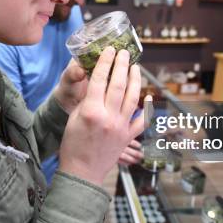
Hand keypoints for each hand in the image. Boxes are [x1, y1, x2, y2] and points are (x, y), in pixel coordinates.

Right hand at [58, 47, 147, 185]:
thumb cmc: (73, 145)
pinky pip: (142, 120)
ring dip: (135, 80)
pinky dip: (147, 107)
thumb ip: (87, 100)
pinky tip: (149, 96)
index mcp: (91, 111)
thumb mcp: (74, 118)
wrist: (82, 172)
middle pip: (118, 84)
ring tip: (135, 67)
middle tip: (124, 53)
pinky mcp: (128, 136)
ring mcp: (121, 127)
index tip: (109, 50)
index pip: (99, 80)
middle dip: (122, 65)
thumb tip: (98, 83)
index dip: (105, 62)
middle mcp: (108, 117)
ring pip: (133, 97)